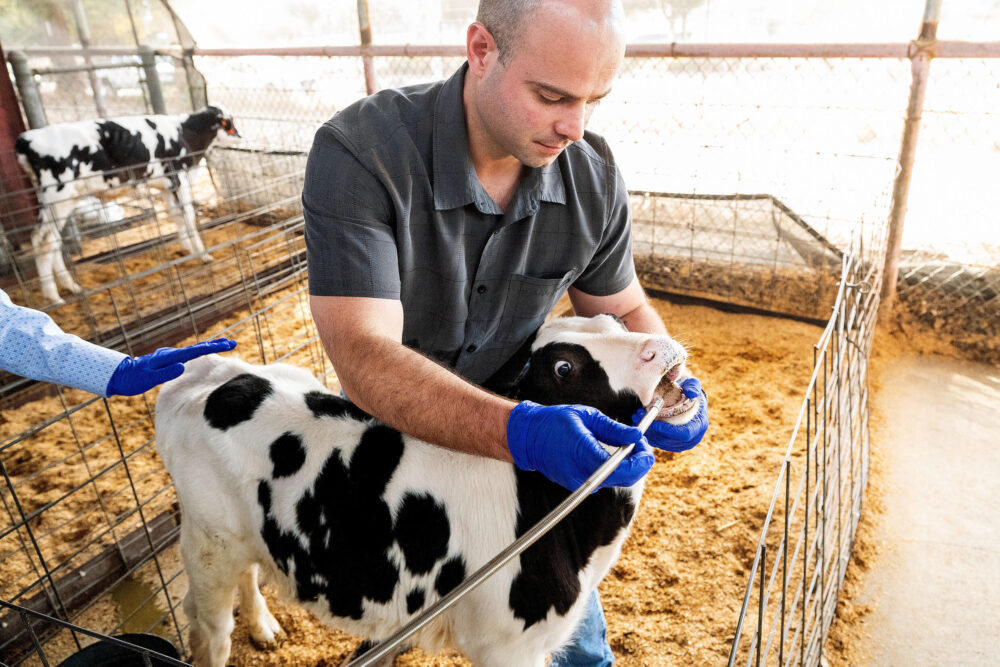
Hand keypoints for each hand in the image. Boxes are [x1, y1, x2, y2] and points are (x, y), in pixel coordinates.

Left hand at [106, 338, 236, 395]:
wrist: (118, 375)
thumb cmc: (132, 379)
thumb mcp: (148, 378)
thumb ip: (165, 373)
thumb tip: (182, 366)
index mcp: (169, 357)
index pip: (195, 351)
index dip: (213, 347)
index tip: (229, 344)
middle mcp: (171, 354)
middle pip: (197, 348)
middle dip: (215, 345)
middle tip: (232, 343)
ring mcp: (169, 356)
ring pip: (192, 350)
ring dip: (208, 347)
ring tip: (222, 345)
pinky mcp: (167, 360)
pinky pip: (187, 355)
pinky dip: (198, 352)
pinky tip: (201, 354)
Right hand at [506, 401, 654, 490]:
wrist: (528, 437)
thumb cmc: (555, 421)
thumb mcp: (587, 416)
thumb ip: (614, 428)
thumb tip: (637, 435)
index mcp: (583, 452)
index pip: (621, 468)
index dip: (641, 461)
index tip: (647, 448)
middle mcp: (581, 473)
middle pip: (623, 478)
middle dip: (639, 463)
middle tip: (641, 443)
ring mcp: (578, 483)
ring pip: (616, 480)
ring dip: (628, 465)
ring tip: (628, 444)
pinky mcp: (577, 485)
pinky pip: (604, 480)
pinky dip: (615, 469)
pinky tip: (614, 453)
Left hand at [633, 377, 707, 451]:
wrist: (686, 401)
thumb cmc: (689, 393)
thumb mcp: (693, 386)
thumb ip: (693, 387)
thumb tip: (691, 393)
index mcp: (699, 426)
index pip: (684, 434)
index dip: (668, 430)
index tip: (654, 422)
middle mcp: (691, 439)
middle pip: (669, 441)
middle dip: (652, 429)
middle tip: (639, 415)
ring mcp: (680, 444)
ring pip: (661, 442)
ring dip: (647, 431)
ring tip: (636, 416)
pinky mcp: (670, 444)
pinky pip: (657, 442)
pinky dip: (647, 433)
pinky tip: (639, 421)